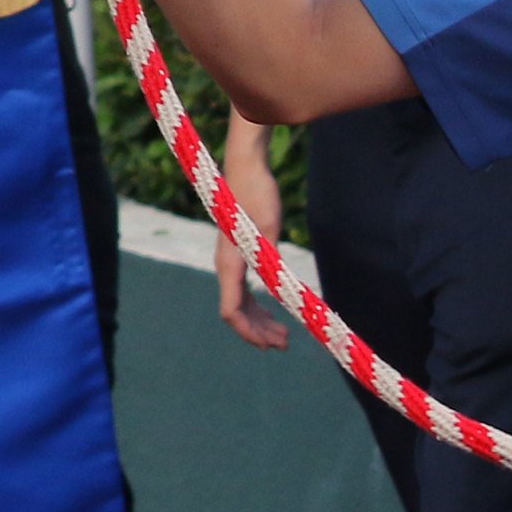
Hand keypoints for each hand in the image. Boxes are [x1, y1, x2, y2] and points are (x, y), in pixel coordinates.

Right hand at [213, 126, 292, 349]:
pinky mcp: (238, 254)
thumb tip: (279, 292)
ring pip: (240, 303)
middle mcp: (225, 266)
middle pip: (235, 312)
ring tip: (283, 335)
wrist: (247, 168)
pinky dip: (259, 304)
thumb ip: (269, 262)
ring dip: (259, 321)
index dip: (249, 333)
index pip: (231, 312)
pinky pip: (244, 289)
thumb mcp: (268, 231)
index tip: (272, 344)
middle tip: (285, 344)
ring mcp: (231, 261)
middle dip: (258, 332)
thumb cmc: (257, 196)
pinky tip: (275, 308)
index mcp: (229, 264)